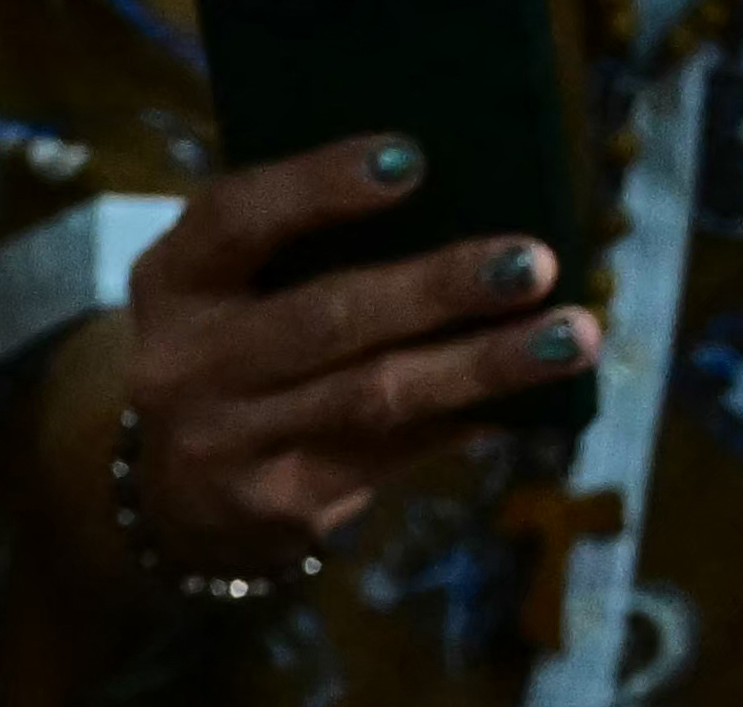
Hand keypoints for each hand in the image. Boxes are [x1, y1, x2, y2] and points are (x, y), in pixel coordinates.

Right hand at [107, 141, 599, 580]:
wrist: (171, 497)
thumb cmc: (236, 349)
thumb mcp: (232, 289)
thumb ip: (307, 248)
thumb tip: (471, 205)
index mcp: (176, 283)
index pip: (237, 220)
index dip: (319, 187)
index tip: (413, 161)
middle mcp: (186, 367)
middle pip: (325, 318)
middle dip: (437, 288)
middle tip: (533, 264)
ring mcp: (228, 447)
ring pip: (374, 397)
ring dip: (483, 365)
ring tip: (571, 337)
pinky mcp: (279, 508)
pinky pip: (393, 454)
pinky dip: (469, 418)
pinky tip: (535, 399)